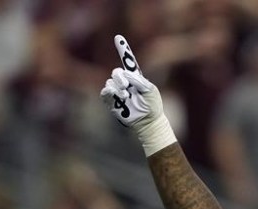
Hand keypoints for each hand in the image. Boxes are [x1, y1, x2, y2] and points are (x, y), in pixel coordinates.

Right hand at [99, 35, 174, 155]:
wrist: (148, 122)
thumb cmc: (152, 106)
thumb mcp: (151, 91)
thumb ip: (140, 81)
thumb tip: (128, 74)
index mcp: (136, 78)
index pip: (128, 62)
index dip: (123, 49)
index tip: (118, 37)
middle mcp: (125, 83)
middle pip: (116, 72)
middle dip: (120, 77)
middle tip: (126, 85)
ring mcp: (117, 92)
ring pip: (110, 82)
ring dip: (118, 88)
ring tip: (126, 96)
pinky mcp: (111, 101)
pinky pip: (105, 92)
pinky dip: (109, 92)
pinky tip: (118, 96)